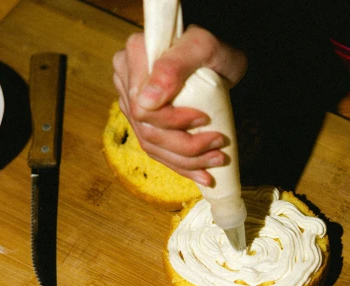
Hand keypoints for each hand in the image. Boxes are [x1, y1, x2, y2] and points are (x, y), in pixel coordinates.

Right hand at [112, 25, 246, 185]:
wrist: (222, 58)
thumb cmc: (216, 48)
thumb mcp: (203, 47)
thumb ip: (173, 66)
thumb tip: (146, 102)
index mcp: (134, 58)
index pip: (141, 106)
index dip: (171, 121)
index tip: (204, 118)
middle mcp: (127, 80)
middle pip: (146, 129)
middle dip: (184, 146)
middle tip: (218, 147)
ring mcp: (133, 103)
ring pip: (151, 145)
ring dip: (186, 161)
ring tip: (216, 161)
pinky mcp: (145, 122)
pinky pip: (157, 151)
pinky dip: (182, 166)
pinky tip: (202, 175)